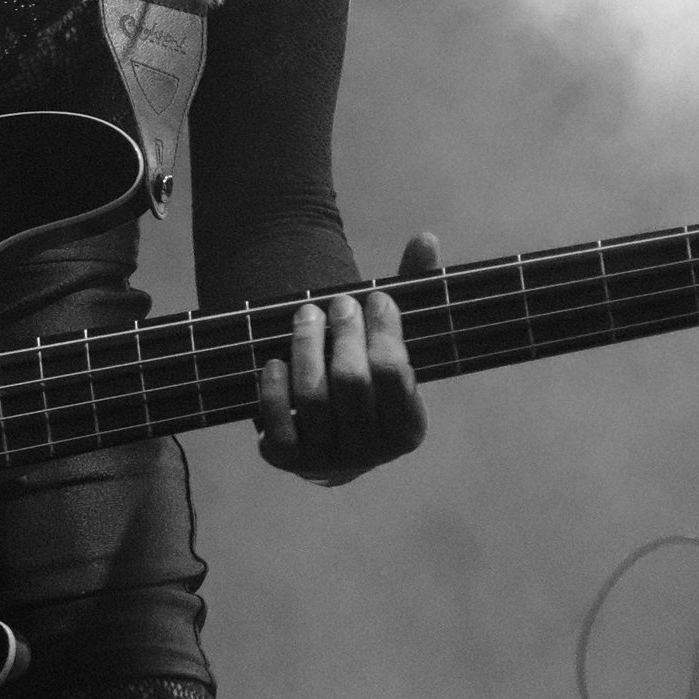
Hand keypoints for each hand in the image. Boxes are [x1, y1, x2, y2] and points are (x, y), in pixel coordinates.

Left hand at [256, 232, 440, 485]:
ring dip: (306, 347)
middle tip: (336, 302)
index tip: (375, 297)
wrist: (325, 437)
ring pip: (312, 397)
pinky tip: (274, 360)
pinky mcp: (285, 459)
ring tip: (305, 314)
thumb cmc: (365, 378)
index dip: (383, 330)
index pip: (395, 373)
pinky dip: (273, 388)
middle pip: (352, 381)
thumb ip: (412, 293)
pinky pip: (276, 421)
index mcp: (408, 429)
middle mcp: (369, 452)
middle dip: (343, 333)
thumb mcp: (390, 344)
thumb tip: (425, 239)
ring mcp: (325, 458)